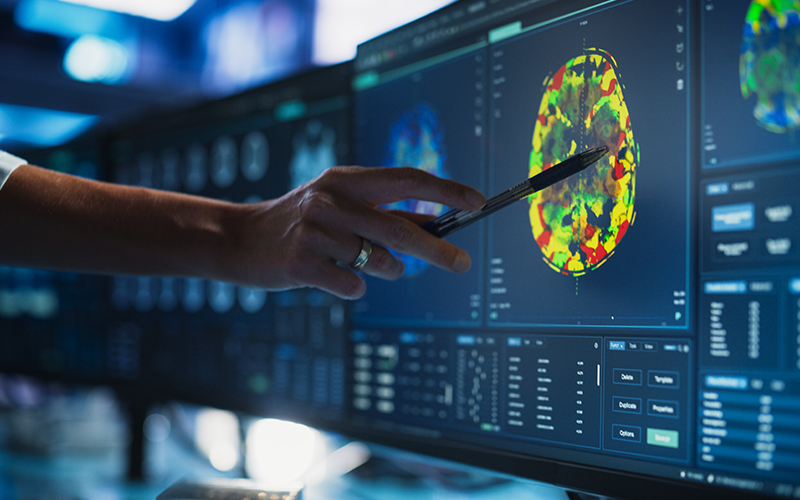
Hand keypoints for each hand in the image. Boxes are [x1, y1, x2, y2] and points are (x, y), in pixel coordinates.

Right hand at [227, 166, 485, 299]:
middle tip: (462, 263)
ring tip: (360, 262)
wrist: (240, 239)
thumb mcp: (341, 206)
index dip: (446, 190)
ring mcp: (314, 231)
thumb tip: (439, 225)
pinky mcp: (300, 263)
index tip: (477, 202)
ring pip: (378, 261)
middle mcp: (331, 200)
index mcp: (347, 180)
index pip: (407, 179)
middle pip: (399, 229)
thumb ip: (385, 214)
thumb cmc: (302, 223)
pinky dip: (353, 286)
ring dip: (384, 270)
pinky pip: (352, 284)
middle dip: (437, 249)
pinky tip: (334, 276)